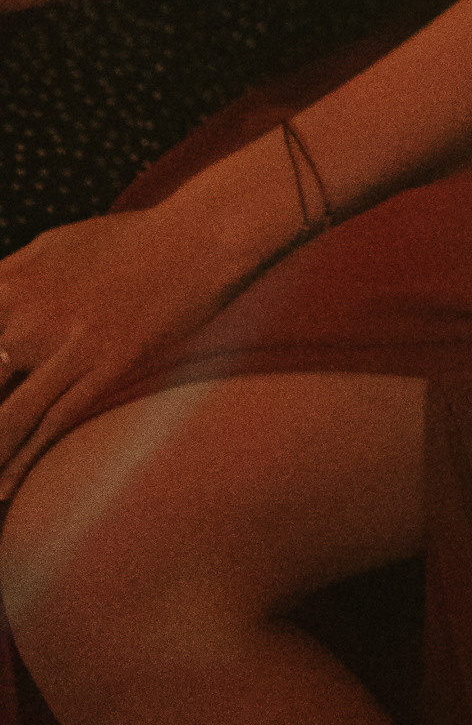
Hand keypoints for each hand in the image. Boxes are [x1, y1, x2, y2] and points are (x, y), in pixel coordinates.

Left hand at [0, 174, 275, 496]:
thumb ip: (10, 279)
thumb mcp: (54, 246)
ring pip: (5, 419)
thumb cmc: (127, 240)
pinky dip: (22, 465)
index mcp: (15, 280)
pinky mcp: (107, 368)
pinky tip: (5, 488)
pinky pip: (54, 427)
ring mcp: (71, 345)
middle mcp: (33, 314)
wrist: (200, 236)